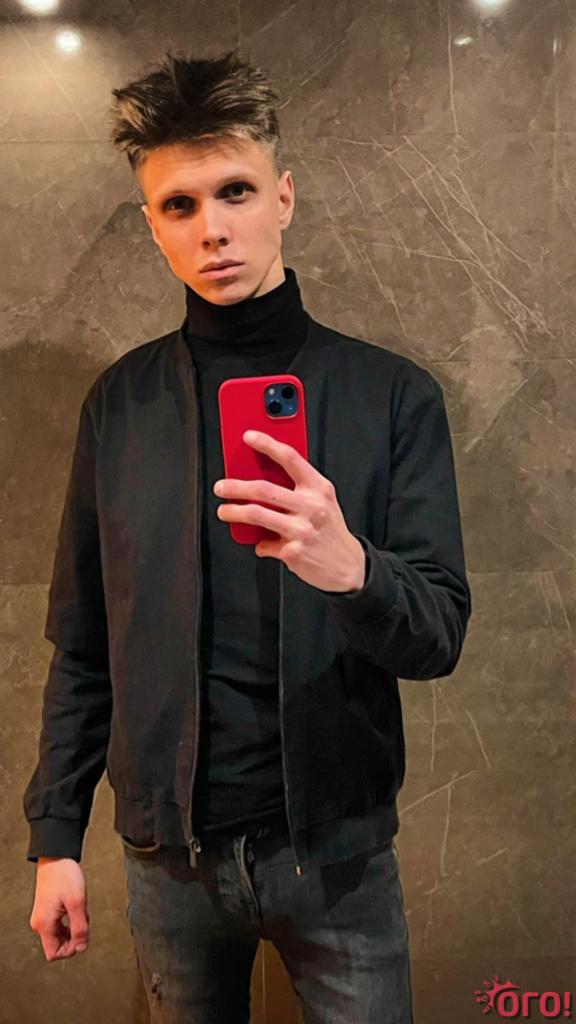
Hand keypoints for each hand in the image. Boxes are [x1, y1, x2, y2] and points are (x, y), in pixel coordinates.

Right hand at [30, 858, 89, 960]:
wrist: (56, 857)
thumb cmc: (64, 876)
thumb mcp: (77, 902)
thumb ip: (80, 927)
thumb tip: (82, 947)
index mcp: (44, 924)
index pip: (54, 953)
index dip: (70, 950)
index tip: (82, 936)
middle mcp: (40, 923)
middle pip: (57, 945)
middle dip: (74, 937)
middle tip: (84, 920)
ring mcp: (42, 917)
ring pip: (59, 935)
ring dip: (73, 929)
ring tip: (81, 912)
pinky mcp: (46, 911)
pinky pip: (58, 925)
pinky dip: (69, 921)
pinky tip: (76, 909)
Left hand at [214, 430, 365, 592]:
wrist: (347, 564)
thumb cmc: (329, 529)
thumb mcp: (322, 501)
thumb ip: (298, 487)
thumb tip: (260, 476)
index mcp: (319, 488)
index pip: (290, 458)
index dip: (267, 444)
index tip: (248, 437)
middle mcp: (312, 506)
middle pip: (264, 489)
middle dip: (235, 486)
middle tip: (221, 487)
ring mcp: (302, 530)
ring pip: (256, 514)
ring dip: (234, 512)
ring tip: (225, 511)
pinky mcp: (293, 552)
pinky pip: (264, 544)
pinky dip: (258, 543)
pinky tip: (260, 542)